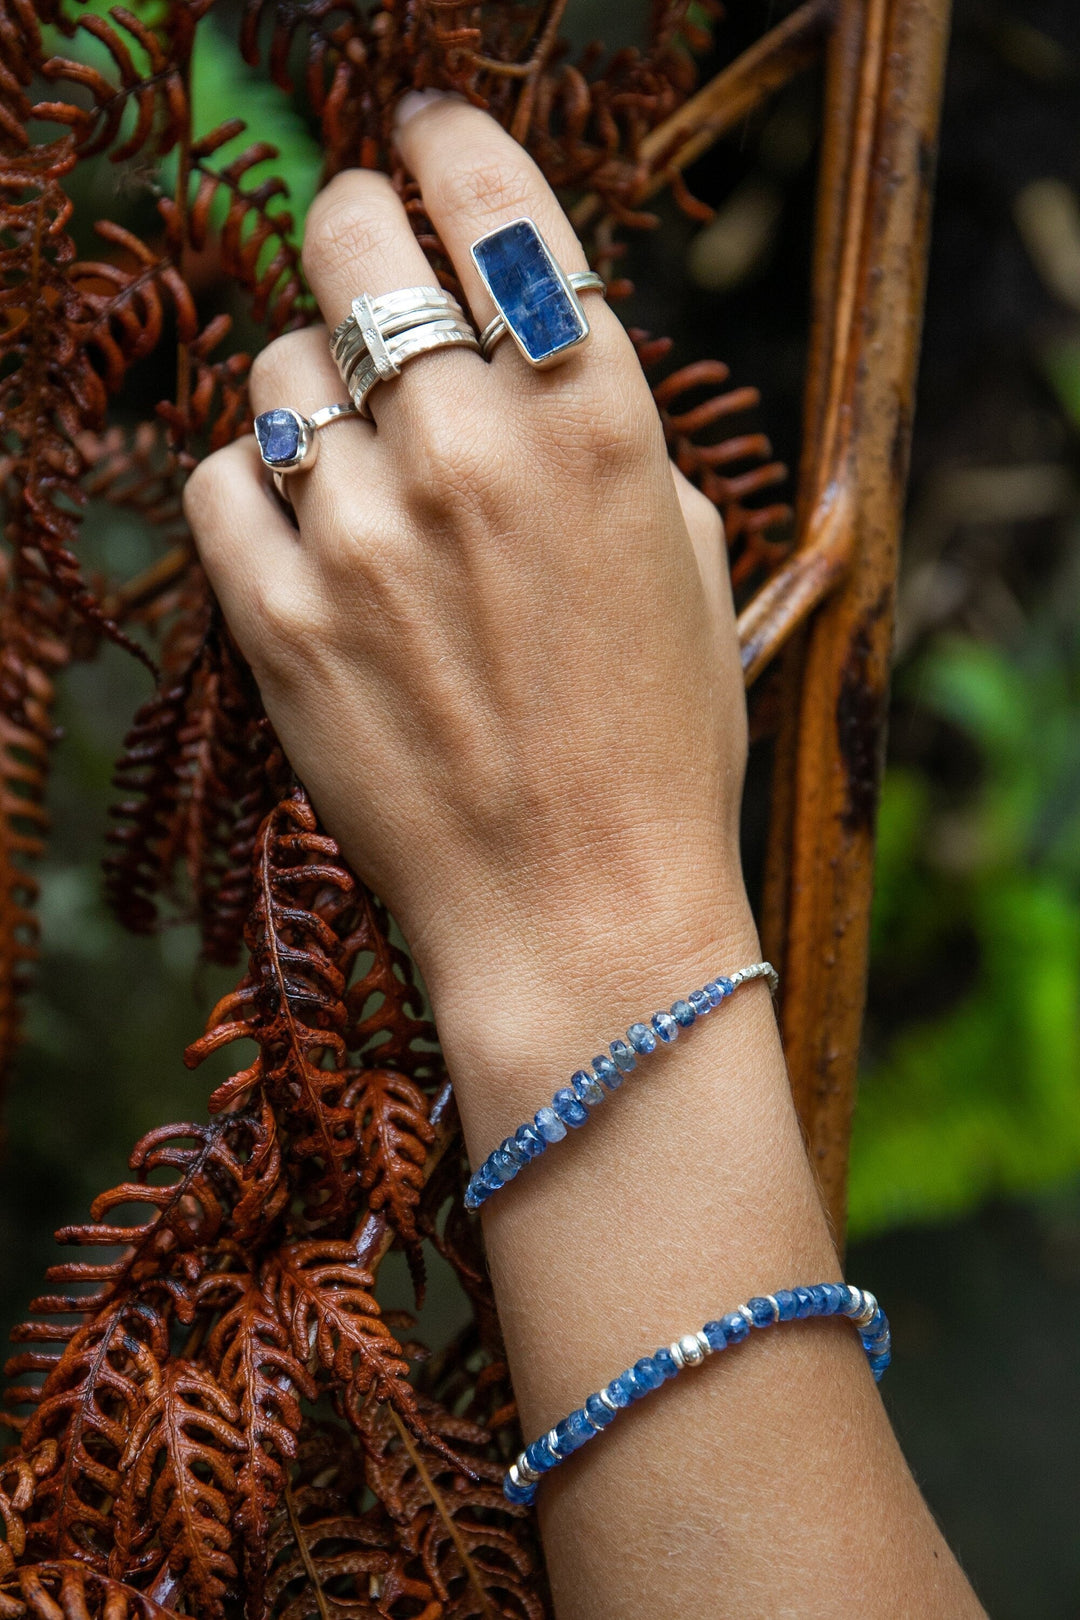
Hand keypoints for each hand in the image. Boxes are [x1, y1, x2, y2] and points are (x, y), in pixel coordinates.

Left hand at [184, 95, 755, 1053]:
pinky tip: (308, 535)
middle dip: (356, 235)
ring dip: (312, 394)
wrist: (583, 913)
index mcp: (600, 424)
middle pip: (353, 242)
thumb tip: (521, 358)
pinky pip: (219, 480)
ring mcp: (364, 536)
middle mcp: (474, 453)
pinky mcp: (278, 620)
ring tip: (357, 467)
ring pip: (276, 368)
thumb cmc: (661, 749)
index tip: (429, 142)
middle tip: (363, 268)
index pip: (497, 203)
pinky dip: (256, 491)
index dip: (451, 146)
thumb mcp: (688, 563)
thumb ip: (601, 436)